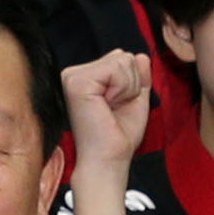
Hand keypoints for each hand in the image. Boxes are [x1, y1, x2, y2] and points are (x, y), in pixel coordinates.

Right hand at [64, 48, 155, 175]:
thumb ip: (139, 76)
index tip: (117, 106)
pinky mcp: (75, 82)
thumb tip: (141, 55)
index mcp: (84, 78)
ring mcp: (72, 77)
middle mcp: (73, 74)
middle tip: (115, 108)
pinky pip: (116, 68)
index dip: (131, 82)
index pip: (121, 57)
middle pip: (122, 56)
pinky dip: (122, 88)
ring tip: (110, 108)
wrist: (108, 159)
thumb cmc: (118, 135)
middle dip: (130, 83)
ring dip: (127, 87)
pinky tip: (107, 105)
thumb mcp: (135, 99)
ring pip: (121, 60)